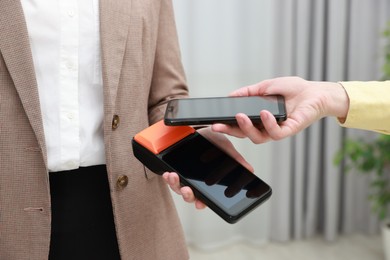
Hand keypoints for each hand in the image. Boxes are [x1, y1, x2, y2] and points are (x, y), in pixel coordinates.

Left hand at [163, 126, 253, 209]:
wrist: (200, 128)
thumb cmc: (213, 141)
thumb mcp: (226, 149)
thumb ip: (236, 160)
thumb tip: (250, 170)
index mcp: (208, 182)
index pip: (205, 197)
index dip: (202, 202)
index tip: (201, 203)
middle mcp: (195, 182)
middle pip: (190, 196)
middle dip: (188, 195)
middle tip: (188, 190)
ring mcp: (183, 176)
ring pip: (178, 188)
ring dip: (175, 184)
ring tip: (174, 176)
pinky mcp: (174, 168)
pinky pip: (170, 177)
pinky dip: (168, 176)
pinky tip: (168, 172)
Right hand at [212, 76, 348, 143]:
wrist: (316, 91)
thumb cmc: (294, 89)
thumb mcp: (266, 86)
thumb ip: (249, 92)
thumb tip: (231, 95)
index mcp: (259, 118)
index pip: (240, 124)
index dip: (227, 125)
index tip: (214, 122)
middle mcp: (266, 127)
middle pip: (244, 134)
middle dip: (230, 131)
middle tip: (218, 125)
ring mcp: (277, 130)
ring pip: (258, 138)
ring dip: (247, 128)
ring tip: (241, 116)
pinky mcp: (289, 130)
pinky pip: (276, 134)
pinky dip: (268, 124)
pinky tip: (265, 113)